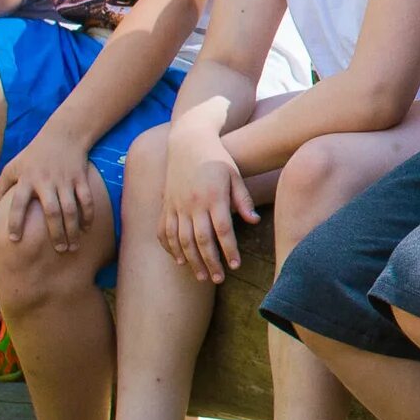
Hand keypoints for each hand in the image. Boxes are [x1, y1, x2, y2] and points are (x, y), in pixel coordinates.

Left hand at [0, 132, 106, 255]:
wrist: (63, 134)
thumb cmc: (34, 154)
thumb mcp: (13, 166)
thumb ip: (0, 188)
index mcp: (27, 179)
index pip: (18, 203)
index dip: (14, 222)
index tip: (14, 240)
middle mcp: (46, 181)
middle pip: (51, 211)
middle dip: (56, 233)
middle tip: (58, 250)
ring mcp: (65, 180)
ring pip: (71, 209)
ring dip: (73, 229)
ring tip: (72, 247)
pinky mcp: (80, 178)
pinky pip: (86, 200)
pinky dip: (88, 215)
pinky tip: (87, 229)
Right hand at [157, 130, 256, 284]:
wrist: (188, 140)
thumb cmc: (216, 158)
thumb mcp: (235, 174)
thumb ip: (243, 200)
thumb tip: (254, 222)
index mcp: (213, 197)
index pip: (223, 230)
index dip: (229, 250)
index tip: (235, 265)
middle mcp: (193, 203)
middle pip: (201, 240)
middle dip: (210, 263)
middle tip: (218, 279)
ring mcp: (176, 205)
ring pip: (181, 240)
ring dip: (191, 261)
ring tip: (201, 276)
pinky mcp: (166, 205)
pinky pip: (165, 231)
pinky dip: (170, 248)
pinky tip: (179, 260)